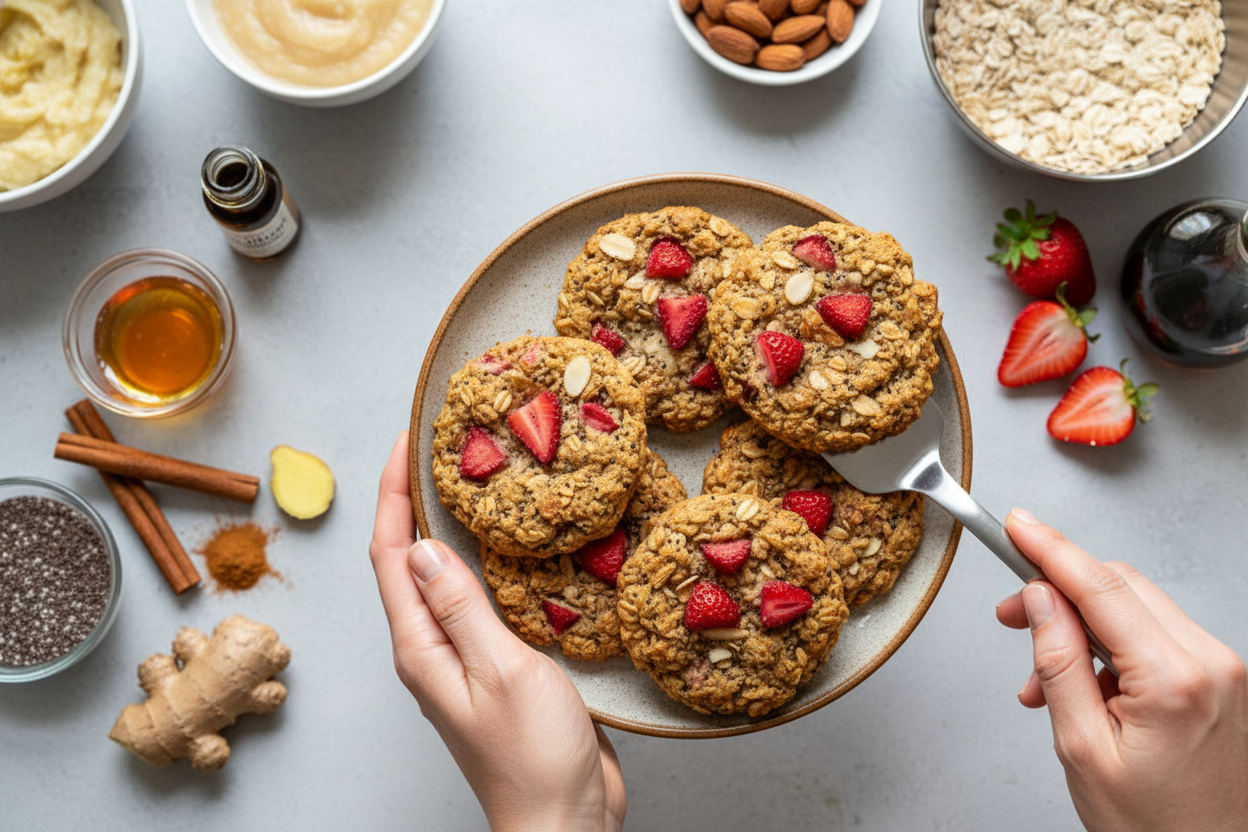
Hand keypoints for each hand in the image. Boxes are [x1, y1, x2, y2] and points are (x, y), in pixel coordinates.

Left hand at [368, 432, 626, 831]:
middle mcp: (434, 649)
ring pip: (449, 578)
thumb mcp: (501, 672)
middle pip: (410, 560)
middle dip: (416, 500)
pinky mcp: (501, 666)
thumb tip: (423, 545)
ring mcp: (465, 658)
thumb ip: (462, 608)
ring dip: (454, 528)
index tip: (405, 440)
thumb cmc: (532, 760)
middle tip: (443, 446)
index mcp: (422, 648)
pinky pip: (485, 601)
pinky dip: (492, 563)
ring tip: (478, 480)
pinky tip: (520, 547)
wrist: (565, 821)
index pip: (390, 555)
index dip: (391, 493)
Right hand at [998, 508, 1247, 831]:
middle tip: (1010, 612)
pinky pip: (1156, 636)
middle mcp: (1210, 663)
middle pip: (1120, 585)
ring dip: (1081, 622)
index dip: (1049, 549)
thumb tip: (1039, 601)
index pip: (1099, 586)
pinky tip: (1082, 683)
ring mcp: (1223, 670)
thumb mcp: (1082, 748)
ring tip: (1042, 676)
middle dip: (1058, 588)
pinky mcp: (1222, 681)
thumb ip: (1057, 664)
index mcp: (1174, 678)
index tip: (1017, 525)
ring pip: (1136, 607)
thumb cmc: (1155, 827)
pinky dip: (1111, 644)